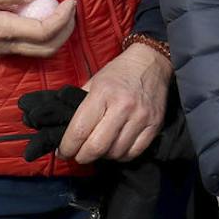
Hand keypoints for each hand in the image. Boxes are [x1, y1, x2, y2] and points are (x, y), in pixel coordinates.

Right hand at [0, 0, 75, 58]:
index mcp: (0, 30)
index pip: (44, 32)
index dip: (64, 18)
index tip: (70, 1)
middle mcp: (2, 46)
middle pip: (46, 48)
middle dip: (66, 30)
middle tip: (71, 9)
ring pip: (37, 51)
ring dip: (55, 35)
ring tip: (60, 12)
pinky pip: (25, 48)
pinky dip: (41, 36)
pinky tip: (39, 17)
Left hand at [56, 42, 171, 163]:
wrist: (151, 61)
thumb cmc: (119, 72)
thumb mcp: (94, 82)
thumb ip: (80, 106)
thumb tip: (65, 132)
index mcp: (103, 93)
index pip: (79, 130)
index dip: (67, 147)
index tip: (63, 152)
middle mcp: (123, 106)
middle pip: (97, 147)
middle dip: (82, 157)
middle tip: (78, 155)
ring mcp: (141, 116)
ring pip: (116, 153)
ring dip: (103, 156)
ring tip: (99, 148)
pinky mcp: (155, 124)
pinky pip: (134, 152)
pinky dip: (122, 156)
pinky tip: (116, 148)